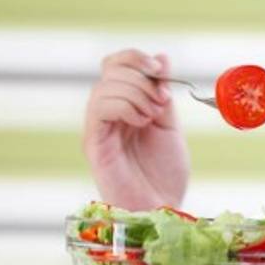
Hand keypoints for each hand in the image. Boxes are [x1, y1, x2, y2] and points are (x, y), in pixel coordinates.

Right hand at [82, 49, 190, 210]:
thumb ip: (162, 93)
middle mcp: (106, 114)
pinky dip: (125, 107)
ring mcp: (97, 128)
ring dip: (136, 94)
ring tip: (153, 117)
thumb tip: (162, 57)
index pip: (116, 65)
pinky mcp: (94, 143)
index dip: (136, 58)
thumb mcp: (169, 125)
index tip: (160, 69)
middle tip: (162, 102)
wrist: (162, 207)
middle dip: (142, 78)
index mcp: (123, 105)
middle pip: (110, 70)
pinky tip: (141, 123)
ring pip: (104, 87)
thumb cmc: (164, 174)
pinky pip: (100, 109)